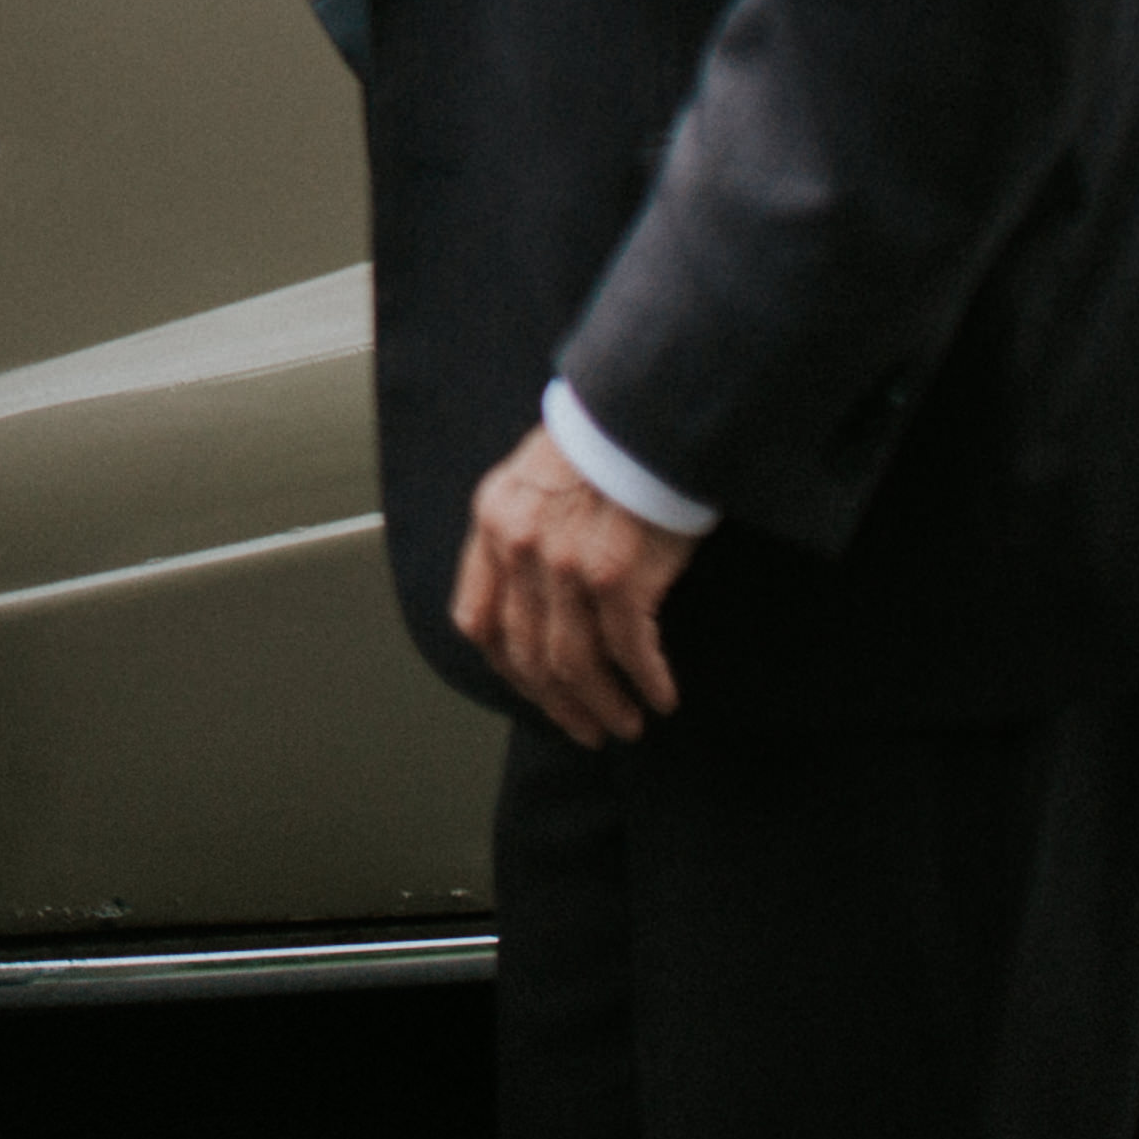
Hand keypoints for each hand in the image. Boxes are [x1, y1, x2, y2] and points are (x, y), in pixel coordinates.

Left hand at [451, 421, 696, 747]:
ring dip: (602, 704)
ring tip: (625, 722)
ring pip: (573, 662)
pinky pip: (627, 650)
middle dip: (557, 703)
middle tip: (586, 728)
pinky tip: (660, 696)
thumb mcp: (535, 478)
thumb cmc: (603, 442)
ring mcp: (563, 564)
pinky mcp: (617, 575)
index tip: (535, 692)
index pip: (478, 619)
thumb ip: (521, 531)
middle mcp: (518, 546)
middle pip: (525, 653)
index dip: (507, 669)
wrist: (646, 410)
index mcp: (492, 522)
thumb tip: (532, 599)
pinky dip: (645, 682)